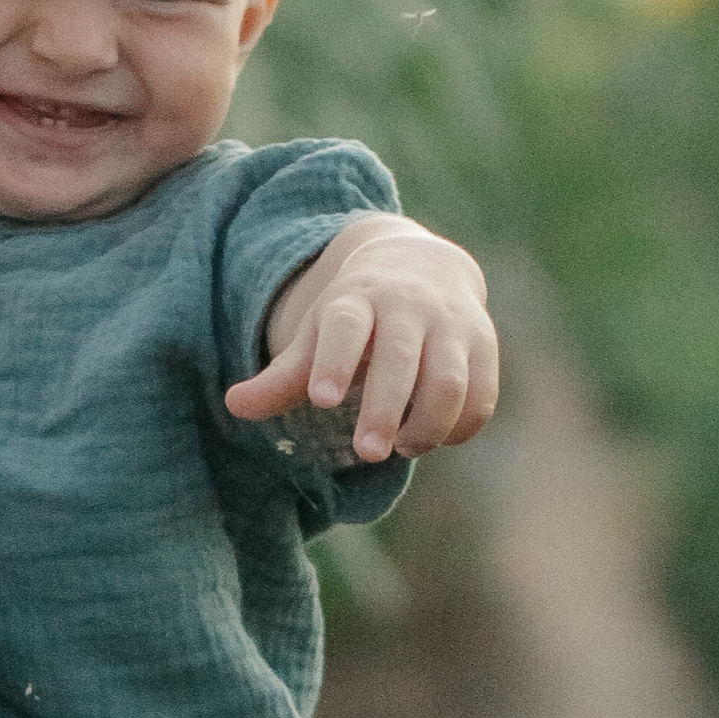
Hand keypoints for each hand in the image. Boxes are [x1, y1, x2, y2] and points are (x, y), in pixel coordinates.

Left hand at [225, 214, 499, 466]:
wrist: (424, 264)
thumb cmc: (357, 314)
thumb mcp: (318, 334)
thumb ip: (282, 377)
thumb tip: (233, 406)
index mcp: (358, 300)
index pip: (346, 326)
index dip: (335, 361)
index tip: (322, 400)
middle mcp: (408, 307)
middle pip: (398, 359)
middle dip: (383, 408)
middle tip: (365, 453)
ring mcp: (451, 324)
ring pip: (448, 380)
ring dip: (427, 424)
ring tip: (402, 448)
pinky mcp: (484, 345)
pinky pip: (480, 394)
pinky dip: (460, 425)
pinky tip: (436, 439)